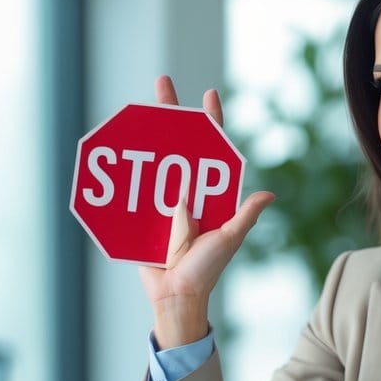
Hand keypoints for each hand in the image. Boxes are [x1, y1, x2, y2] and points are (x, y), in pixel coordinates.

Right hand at [139, 76, 273, 348]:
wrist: (174, 297)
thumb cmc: (206, 271)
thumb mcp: (227, 240)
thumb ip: (244, 217)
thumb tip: (267, 195)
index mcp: (211, 193)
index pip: (213, 150)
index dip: (212, 121)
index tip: (209, 95)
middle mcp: (187, 189)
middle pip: (178, 143)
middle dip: (170, 112)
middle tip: (161, 83)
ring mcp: (162, 199)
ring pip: (153, 159)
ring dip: (143, 134)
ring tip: (135, 109)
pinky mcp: (141, 212)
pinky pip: (131, 188)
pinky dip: (121, 169)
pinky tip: (113, 145)